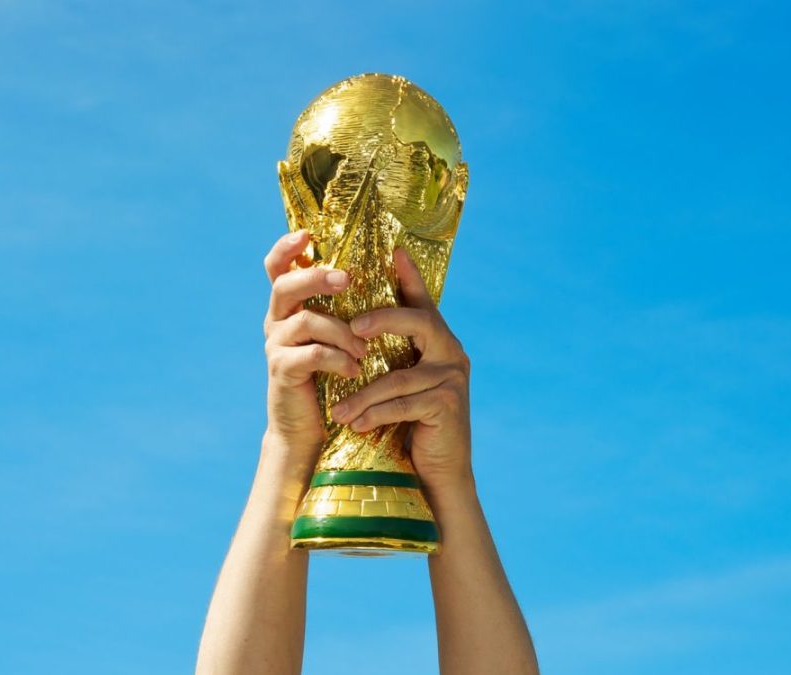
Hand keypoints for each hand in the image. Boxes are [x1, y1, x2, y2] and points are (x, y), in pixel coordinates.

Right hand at [263, 231, 367, 458]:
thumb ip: (352, 307)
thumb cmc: (334, 376)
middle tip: (346, 279)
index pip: (277, 267)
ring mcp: (276, 345)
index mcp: (291, 305)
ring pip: (305, 320)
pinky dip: (336, 359)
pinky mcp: (281, 371)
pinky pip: (309, 354)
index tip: (306, 234)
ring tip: (365, 349)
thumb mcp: (342, 336)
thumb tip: (394, 264)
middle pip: (285, 284)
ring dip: (341, 330)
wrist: (312, 428)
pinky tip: (354, 370)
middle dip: (316, 277)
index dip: (286, 247)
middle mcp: (277, 320)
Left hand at [329, 248, 472, 495]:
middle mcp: (452, 353)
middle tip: (351, 327)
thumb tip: (351, 328)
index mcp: (439, 343)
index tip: (395, 251)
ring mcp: (453, 379)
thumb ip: (390, 356)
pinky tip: (354, 424)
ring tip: (336, 408)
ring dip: (363, 393)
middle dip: (383, 320)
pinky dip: (375, 414)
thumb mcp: (398, 385)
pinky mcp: (448, 406)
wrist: (438, 475)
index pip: (422, 303)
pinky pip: (404, 404)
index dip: (410, 277)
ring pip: (400, 375)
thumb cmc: (412, 428)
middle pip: (420, 322)